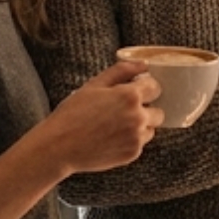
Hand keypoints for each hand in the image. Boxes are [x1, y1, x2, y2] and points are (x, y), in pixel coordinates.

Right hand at [39, 61, 163, 174]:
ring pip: (150, 129)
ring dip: (140, 126)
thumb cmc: (73, 113)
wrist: (60, 146)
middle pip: (159, 112)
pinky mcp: (132, 154)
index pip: (155, 88)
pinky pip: (139, 143)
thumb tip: (143, 65)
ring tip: (115, 126)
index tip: (135, 91)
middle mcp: (138, 118)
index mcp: (129, 96)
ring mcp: (137, 138)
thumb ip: (121, 71)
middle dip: (146, 109)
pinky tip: (110, 138)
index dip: (145, 88)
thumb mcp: (94, 85)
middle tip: (123, 111)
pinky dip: (130, 140)